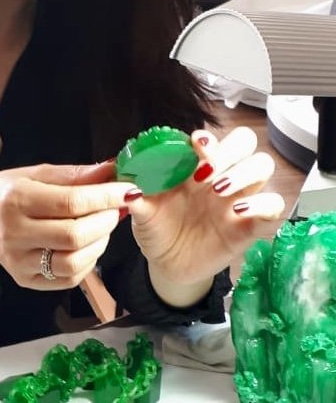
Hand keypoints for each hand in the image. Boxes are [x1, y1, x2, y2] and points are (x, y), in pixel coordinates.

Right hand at [0, 161, 127, 288]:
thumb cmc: (5, 193)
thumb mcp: (35, 174)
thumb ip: (74, 174)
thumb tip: (111, 169)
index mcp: (18, 200)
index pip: (71, 202)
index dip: (106, 197)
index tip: (129, 190)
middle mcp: (16, 234)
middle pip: (75, 235)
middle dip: (106, 221)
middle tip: (117, 208)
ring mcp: (20, 262)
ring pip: (74, 262)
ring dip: (100, 243)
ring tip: (102, 226)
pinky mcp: (26, 280)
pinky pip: (68, 278)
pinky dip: (88, 261)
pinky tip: (88, 244)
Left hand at [125, 126, 283, 305]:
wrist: (167, 264)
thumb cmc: (157, 228)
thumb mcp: (143, 212)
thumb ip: (137, 196)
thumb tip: (129, 187)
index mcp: (194, 165)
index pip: (211, 138)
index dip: (207, 138)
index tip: (196, 146)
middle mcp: (220, 174)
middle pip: (245, 142)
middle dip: (230, 150)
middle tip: (207, 171)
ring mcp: (238, 197)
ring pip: (262, 166)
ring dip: (244, 172)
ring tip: (218, 190)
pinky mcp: (251, 224)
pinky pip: (273, 205)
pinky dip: (262, 204)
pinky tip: (238, 211)